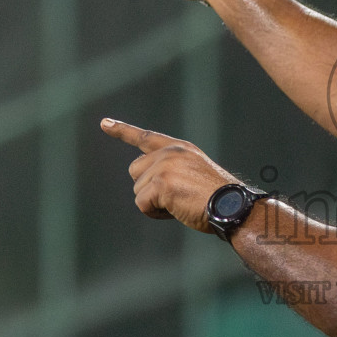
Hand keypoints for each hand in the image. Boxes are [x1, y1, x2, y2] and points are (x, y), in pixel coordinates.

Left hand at [101, 118, 237, 231]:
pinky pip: (142, 204)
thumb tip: (146, 185)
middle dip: (148, 189)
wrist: (231, 206)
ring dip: (155, 203)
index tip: (105, 123)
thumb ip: (171, 171)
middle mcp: (170, 153)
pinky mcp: (161, 183)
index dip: (123, 130)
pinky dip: (155, 213)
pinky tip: (176, 211)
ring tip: (182, 204)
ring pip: (138, 190)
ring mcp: (164, 166)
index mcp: (180, 148)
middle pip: (135, 172)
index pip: (146, 137)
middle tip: (176, 197)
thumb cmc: (218, 199)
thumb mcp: (195, 174)